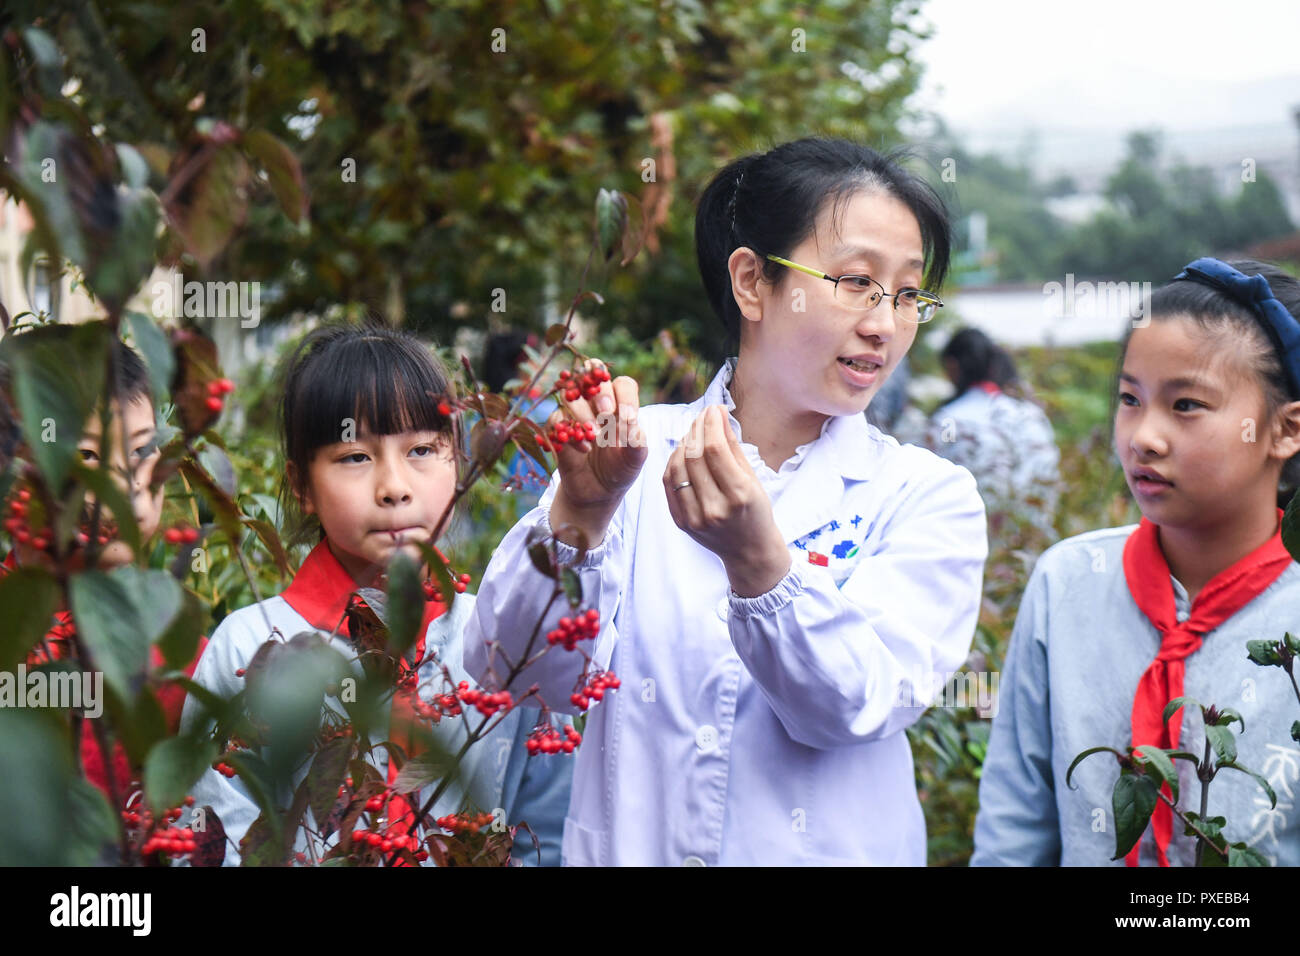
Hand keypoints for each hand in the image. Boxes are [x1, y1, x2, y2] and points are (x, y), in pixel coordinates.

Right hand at [547, 360, 647, 547]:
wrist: (598, 491)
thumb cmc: (620, 469)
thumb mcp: (635, 459)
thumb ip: (637, 440)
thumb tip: (630, 421)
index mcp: (621, 405)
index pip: (623, 384)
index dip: (624, 395)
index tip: (626, 416)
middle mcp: (598, 403)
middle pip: (593, 378)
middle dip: (600, 393)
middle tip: (605, 413)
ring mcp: (576, 413)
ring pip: (570, 394)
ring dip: (581, 412)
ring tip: (594, 436)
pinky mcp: (560, 428)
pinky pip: (556, 418)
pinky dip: (568, 432)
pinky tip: (583, 450)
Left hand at [663, 405, 789, 596]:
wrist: (749, 551)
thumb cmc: (756, 511)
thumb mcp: (753, 478)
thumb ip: (733, 446)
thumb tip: (718, 414)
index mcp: (739, 496)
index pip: (715, 450)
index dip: (711, 424)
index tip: (713, 409)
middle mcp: (715, 508)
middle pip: (694, 457)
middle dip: (696, 430)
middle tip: (702, 417)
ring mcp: (695, 518)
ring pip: (677, 468)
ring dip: (682, 444)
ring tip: (693, 434)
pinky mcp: (681, 522)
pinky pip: (669, 484)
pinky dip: (674, 463)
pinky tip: (683, 453)